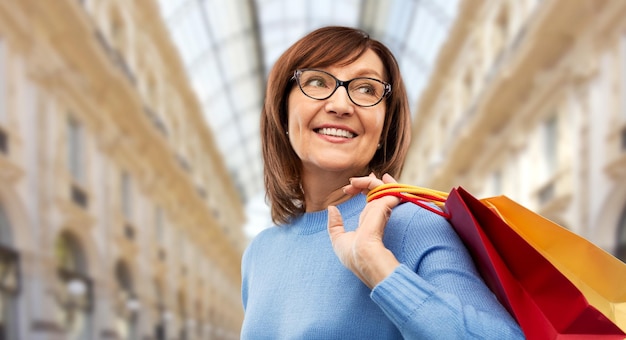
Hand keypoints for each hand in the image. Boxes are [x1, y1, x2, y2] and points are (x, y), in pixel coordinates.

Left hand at [327, 173, 401, 288]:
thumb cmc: (353, 256)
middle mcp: (378, 215)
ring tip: (356, 180)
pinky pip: (385, 190)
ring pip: (380, 187)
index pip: (371, 202)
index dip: (363, 190)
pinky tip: (372, 179)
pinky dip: (379, 184)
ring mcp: (382, 210)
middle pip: (377, 192)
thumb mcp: (339, 240)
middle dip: (367, 182)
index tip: (350, 185)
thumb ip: (335, 224)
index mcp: (369, 222)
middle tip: (352, 181)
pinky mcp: (383, 207)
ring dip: (368, 181)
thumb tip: (331, 208)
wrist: (363, 259)